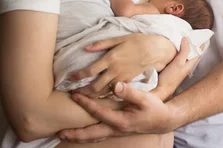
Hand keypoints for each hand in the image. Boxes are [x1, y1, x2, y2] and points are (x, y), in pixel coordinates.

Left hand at [60, 82, 176, 142]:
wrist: (164, 120)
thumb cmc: (155, 108)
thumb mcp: (145, 98)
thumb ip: (129, 92)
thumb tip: (115, 85)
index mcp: (120, 121)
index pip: (97, 112)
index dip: (85, 104)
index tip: (74, 96)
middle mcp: (116, 129)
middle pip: (91, 134)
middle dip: (75, 134)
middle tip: (59, 132)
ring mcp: (116, 132)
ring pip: (94, 137)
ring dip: (79, 137)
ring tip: (65, 135)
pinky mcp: (118, 131)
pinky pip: (99, 135)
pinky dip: (88, 135)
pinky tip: (83, 133)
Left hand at [72, 34, 175, 97]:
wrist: (156, 50)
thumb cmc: (138, 41)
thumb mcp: (120, 38)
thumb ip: (102, 44)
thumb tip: (86, 47)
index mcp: (110, 58)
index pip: (90, 71)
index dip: (78, 76)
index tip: (71, 78)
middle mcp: (114, 70)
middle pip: (95, 87)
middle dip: (83, 92)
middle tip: (74, 94)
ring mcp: (122, 78)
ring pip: (104, 92)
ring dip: (92, 96)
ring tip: (84, 97)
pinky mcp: (128, 81)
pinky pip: (114, 91)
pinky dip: (105, 94)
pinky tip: (100, 95)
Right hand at [153, 38, 201, 100]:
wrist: (159, 89)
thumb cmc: (170, 78)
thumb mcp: (179, 63)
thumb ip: (184, 51)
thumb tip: (186, 39)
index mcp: (190, 64)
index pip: (198, 52)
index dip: (200, 44)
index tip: (200, 35)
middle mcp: (185, 65)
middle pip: (191, 52)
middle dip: (191, 44)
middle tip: (189, 34)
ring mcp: (178, 66)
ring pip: (183, 54)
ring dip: (182, 47)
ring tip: (179, 38)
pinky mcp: (170, 67)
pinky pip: (175, 56)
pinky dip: (175, 51)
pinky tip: (171, 48)